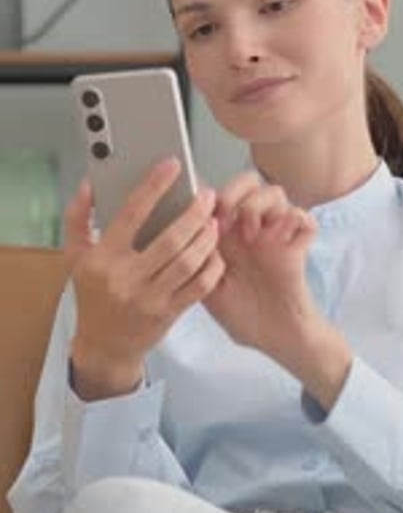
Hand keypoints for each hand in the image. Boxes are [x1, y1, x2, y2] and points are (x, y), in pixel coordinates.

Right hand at [65, 159, 224, 399]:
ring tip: (214, 221)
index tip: (172, 166)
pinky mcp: (169, 313)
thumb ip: (78, 218)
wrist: (104, 346)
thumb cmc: (93, 296)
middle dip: (195, 213)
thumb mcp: (75, 257)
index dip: (154, 186)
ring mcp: (150, 298)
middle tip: (207, 196)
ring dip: (207, 238)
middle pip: (170, 239)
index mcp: (103, 259)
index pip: (130, 214)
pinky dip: (212, 267)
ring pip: (188, 262)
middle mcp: (126, 278)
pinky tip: (216, 252)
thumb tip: (90, 184)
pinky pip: (199, 287)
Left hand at [204, 172, 317, 355]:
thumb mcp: (208, 290)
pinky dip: (296, 220)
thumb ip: (200, 263)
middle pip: (249, 183)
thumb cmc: (241, 315)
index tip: (201, 215)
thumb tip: (190, 233)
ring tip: (250, 235)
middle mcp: (250, 229)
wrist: (273, 338)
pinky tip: (281, 239)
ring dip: (260, 205)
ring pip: (276, 193)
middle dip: (236, 190)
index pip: (219, 195)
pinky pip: (305, 219)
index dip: (209, 196)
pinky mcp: (297, 247)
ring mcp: (275, 236)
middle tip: (225, 215)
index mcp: (225, 235)